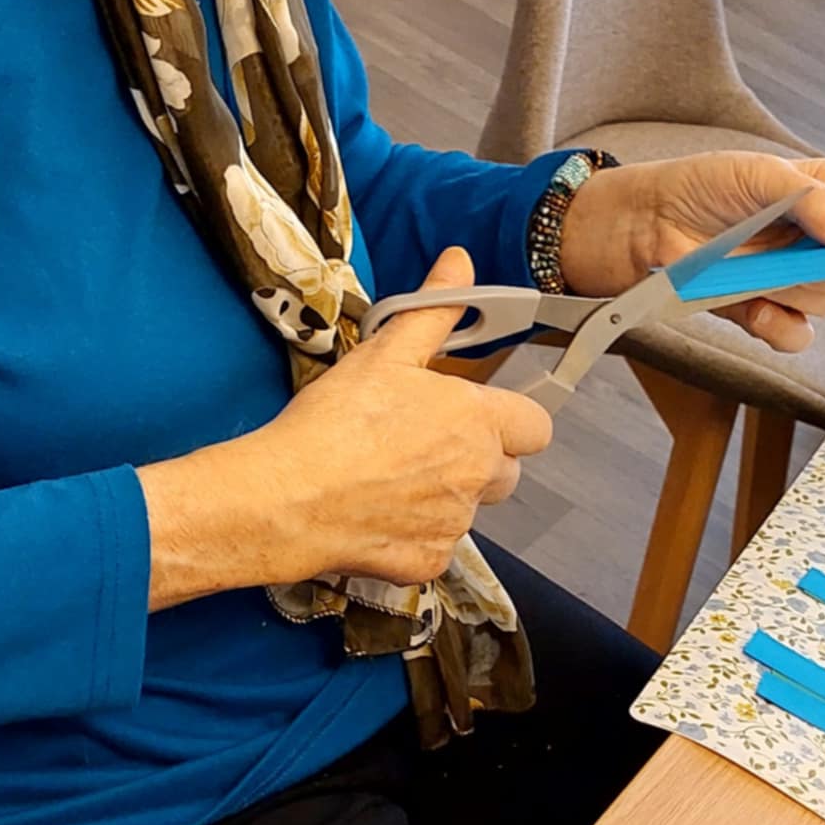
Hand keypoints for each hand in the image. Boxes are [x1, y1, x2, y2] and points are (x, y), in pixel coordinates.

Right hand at [136, 247, 550, 607]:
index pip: (537, 426)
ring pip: (469, 509)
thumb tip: (461, 261)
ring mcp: (455, 526)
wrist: (287, 498)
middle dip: (479, 458)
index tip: (476, 413)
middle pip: (507, 472)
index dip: (512, 418)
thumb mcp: (385, 352)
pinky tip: (374, 513)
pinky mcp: (427, 563)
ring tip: (389, 476)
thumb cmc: (338, 419)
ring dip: (445, 495)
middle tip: (424, 442)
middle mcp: (479, 478)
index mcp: (479, 423)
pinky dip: (414, 533)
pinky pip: (436, 546)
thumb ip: (434, 308)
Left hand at [558, 151, 824, 352]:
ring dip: (797, 288)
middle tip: (807, 248)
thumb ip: (808, 197)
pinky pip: (796, 336)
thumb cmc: (695, 185)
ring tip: (756, 266)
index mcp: (822, 193)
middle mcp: (814, 238)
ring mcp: (790, 277)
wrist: (637, 225)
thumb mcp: (754, 174)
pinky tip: (757, 309)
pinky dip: (782, 328)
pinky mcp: (762, 311)